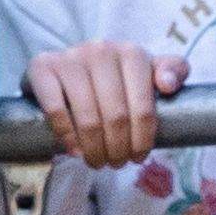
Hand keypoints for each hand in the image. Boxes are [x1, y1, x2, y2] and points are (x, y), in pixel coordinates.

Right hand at [25, 40, 182, 169]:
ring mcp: (70, 57)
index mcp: (131, 52)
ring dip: (95, 149)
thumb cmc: (114, 78)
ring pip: (88, 117)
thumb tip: (168, 85)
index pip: (143, 106)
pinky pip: (57, 110)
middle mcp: (101, 50)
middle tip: (117, 164)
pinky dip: (68, 136)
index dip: (143, 139)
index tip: (139, 157)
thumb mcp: (147, 72)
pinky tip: (75, 150)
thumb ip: (172, 70)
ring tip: (98, 162)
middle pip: (116, 116)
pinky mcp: (42, 67)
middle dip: (118, 149)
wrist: (65, 70)